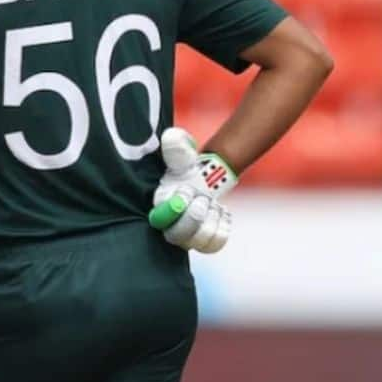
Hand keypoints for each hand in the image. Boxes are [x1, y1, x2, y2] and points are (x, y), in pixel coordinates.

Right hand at [148, 127, 236, 253]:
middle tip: (203, 199)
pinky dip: (222, 227)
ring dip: (211, 220)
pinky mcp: (204, 242)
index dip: (173, 210)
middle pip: (178, 237)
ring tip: (213, 204)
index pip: (159, 221)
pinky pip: (215, 245)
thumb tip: (171, 137)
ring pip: (199, 242)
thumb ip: (175, 146)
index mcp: (159, 207)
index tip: (186, 191)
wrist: (204, 180)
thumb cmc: (187, 168)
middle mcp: (169, 227)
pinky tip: (220, 212)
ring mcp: (187, 238)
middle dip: (195, 216)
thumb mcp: (182, 154)